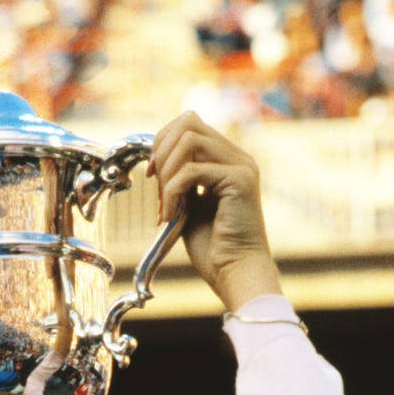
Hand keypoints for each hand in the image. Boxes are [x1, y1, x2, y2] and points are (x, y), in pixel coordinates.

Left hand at [147, 114, 280, 311]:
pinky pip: (191, 170)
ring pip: (189, 139)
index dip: (163, 142)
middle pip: (188, 121)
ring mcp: (241, 166)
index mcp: (227, 161)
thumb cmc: (213, 249)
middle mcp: (237, 158)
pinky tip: (170, 217)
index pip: (190, 124)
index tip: (152, 175)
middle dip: (161, 152)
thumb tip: (157, 163)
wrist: (235, 273)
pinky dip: (172, 192)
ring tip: (165, 204)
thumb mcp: (188, 207)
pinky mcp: (240, 180)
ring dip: (167, 171)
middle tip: (156, 187)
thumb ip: (179, 182)